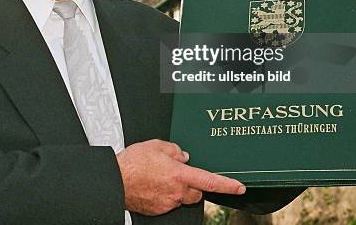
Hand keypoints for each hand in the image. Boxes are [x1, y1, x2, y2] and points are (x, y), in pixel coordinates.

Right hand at [116, 139, 244, 215]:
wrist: (115, 180)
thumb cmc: (132, 163)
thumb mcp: (155, 145)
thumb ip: (173, 149)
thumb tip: (182, 155)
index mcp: (180, 175)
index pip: (211, 182)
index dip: (228, 185)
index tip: (239, 187)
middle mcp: (177, 192)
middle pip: (196, 192)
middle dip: (192, 184)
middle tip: (178, 173)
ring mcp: (167, 203)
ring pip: (181, 197)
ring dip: (177, 189)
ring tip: (159, 177)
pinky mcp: (158, 210)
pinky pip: (168, 202)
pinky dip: (164, 194)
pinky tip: (152, 185)